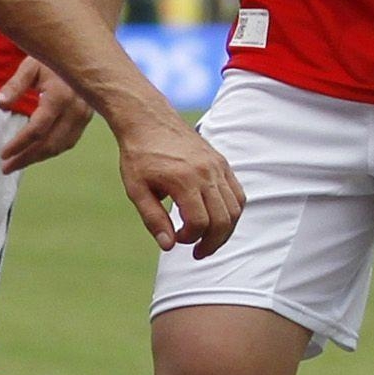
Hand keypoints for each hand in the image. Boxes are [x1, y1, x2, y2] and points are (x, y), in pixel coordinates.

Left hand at [0, 59, 94, 173]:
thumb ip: (15, 85)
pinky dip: (52, 150)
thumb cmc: (53, 58)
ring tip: (18, 163)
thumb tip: (0, 103)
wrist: (84, 53)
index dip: (19, 144)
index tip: (4, 153)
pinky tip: (36, 153)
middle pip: (50, 143)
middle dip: (27, 158)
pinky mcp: (87, 118)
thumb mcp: (31, 65)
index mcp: (60, 96)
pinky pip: (69, 141)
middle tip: (7, 167)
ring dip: (38, 157)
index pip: (38, 129)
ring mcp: (84, 115)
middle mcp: (76, 109)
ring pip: (61, 145)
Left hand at [111, 111, 243, 257]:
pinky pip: (237, 194)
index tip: (176, 240)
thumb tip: (169, 246)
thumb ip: (153, 219)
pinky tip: (216, 221)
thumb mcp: (136, 189)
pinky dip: (231, 212)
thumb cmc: (139, 155)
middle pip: (223, 219)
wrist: (148, 120)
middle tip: (198, 254)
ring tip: (207, 241)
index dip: (190, 239)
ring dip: (224, 230)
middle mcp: (206, 172)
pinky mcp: (222, 163)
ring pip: (234, 208)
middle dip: (212, 243)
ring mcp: (218, 166)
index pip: (199, 222)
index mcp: (184, 179)